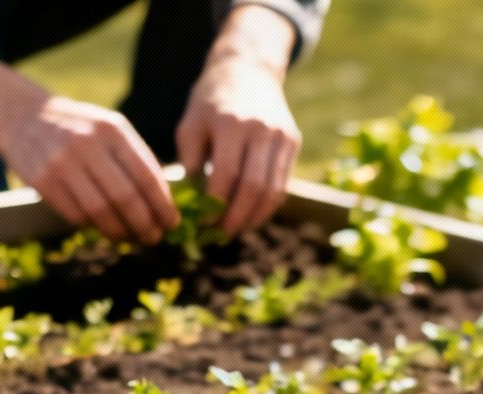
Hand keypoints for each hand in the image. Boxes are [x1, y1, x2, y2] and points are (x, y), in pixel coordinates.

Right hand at [0, 96, 177, 243]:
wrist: (21, 115)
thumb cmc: (78, 128)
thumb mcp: (108, 129)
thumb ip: (134, 158)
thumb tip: (162, 203)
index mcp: (112, 130)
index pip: (146, 176)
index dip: (162, 205)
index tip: (170, 223)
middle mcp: (87, 143)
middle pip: (125, 198)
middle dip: (145, 224)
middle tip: (153, 238)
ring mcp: (62, 162)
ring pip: (100, 212)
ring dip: (120, 232)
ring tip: (130, 238)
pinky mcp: (41, 180)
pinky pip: (76, 215)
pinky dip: (94, 226)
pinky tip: (102, 227)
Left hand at [176, 6, 301, 234]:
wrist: (247, 70)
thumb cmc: (211, 101)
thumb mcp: (190, 125)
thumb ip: (190, 164)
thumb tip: (193, 207)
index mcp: (231, 123)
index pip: (226, 175)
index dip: (214, 206)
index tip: (202, 223)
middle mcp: (261, 129)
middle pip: (252, 187)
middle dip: (235, 218)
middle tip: (220, 234)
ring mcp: (281, 136)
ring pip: (272, 190)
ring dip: (254, 217)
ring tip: (235, 229)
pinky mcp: (292, 142)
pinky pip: (282, 184)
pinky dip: (267, 205)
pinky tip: (251, 215)